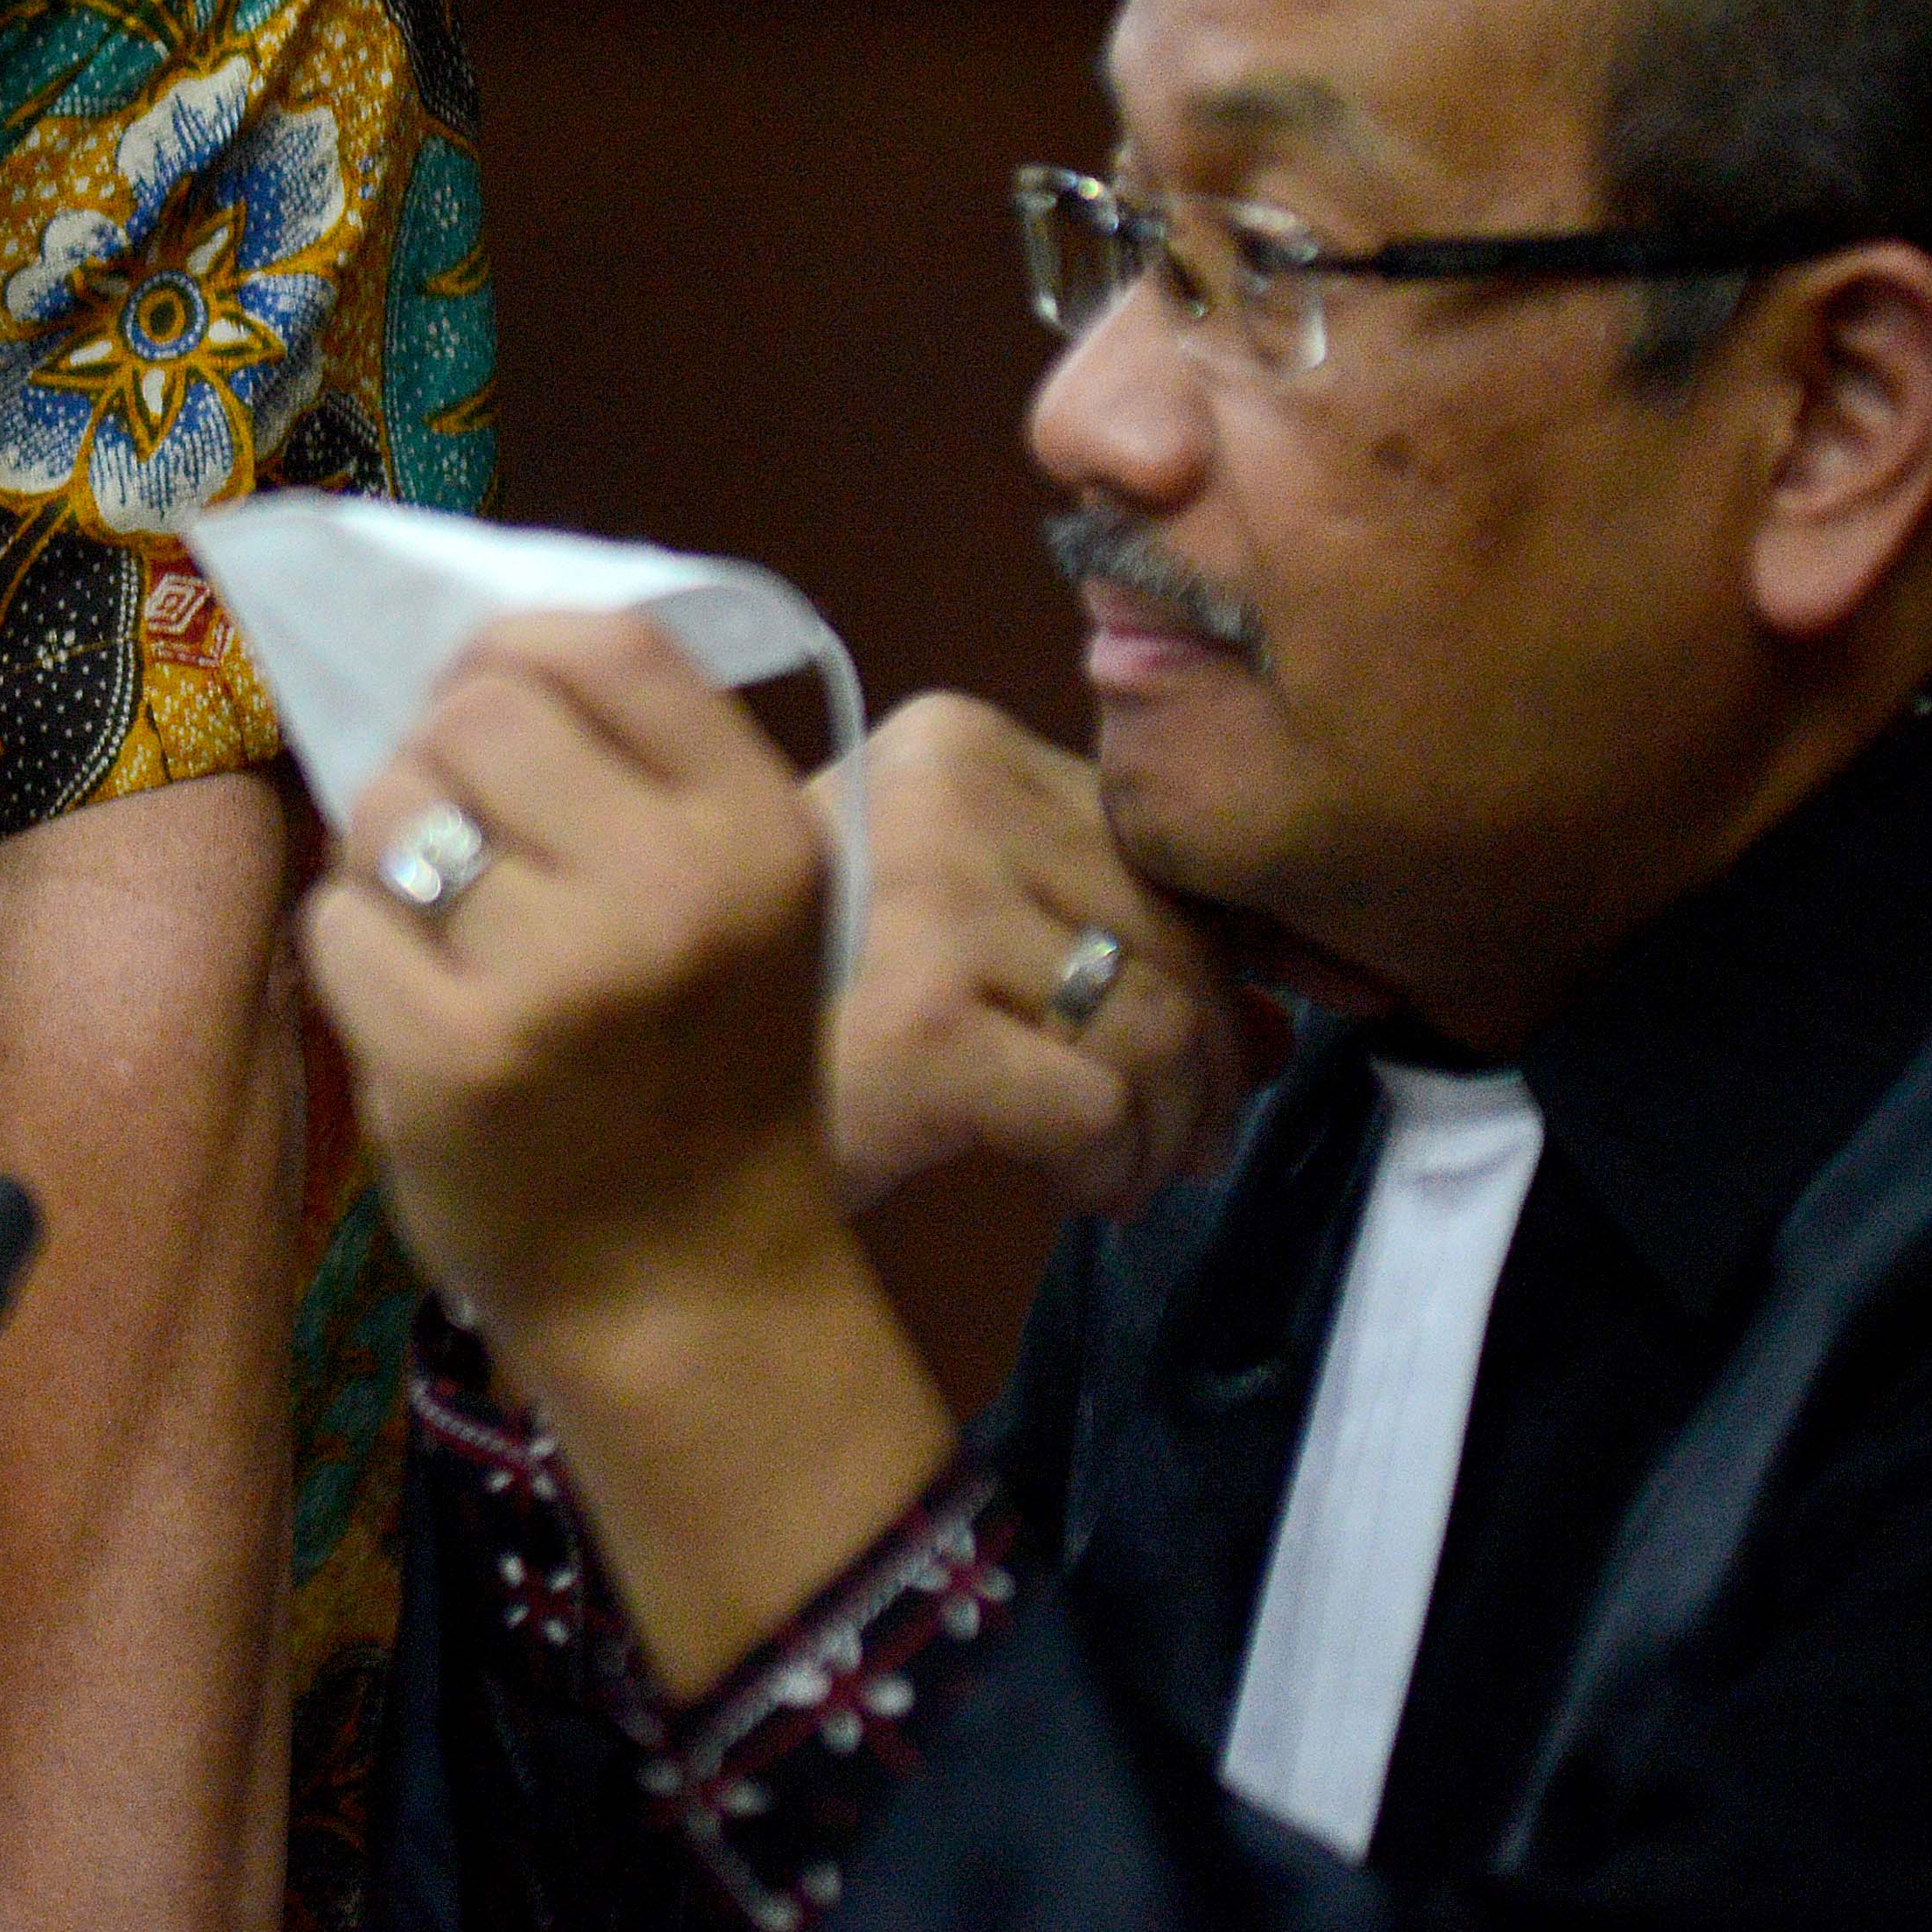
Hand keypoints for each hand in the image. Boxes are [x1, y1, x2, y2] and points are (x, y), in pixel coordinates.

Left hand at [299, 615, 963, 1696]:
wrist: (692, 1295)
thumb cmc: (697, 1079)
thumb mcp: (731, 903)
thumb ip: (635, 772)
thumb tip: (470, 654)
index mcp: (757, 832)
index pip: (609, 644)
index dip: (517, 650)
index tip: (488, 702)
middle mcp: (672, 889)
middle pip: (479, 711)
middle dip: (440, 760)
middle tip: (465, 848)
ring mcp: (559, 975)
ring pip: (392, 805)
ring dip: (387, 856)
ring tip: (444, 935)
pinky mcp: (453, 1055)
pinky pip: (336, 920)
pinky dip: (352, 955)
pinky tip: (415, 1009)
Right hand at [820, 695, 1284, 1220]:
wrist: (648, 1118)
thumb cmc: (803, 1013)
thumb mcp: (945, 925)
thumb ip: (1093, 930)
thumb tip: (1283, 1019)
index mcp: (952, 742)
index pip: (1147, 847)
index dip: (1215, 960)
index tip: (1222, 1053)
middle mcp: (945, 795)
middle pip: (1170, 932)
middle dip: (1211, 1060)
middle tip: (1193, 1143)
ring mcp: (931, 903)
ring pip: (1156, 1022)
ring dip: (1167, 1126)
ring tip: (1127, 1174)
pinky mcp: (926, 1025)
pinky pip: (1101, 1103)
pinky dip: (1113, 1164)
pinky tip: (1074, 1188)